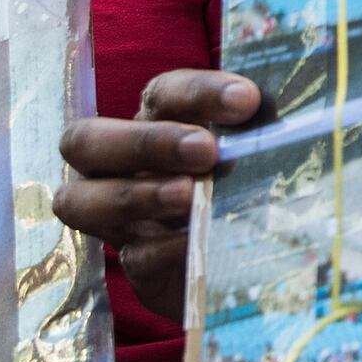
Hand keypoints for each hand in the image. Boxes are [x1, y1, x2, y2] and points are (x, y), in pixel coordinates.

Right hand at [56, 69, 259, 319]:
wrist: (252, 258)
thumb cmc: (245, 185)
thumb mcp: (251, 153)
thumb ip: (254, 131)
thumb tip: (278, 112)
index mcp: (153, 123)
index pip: (159, 95)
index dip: (197, 93)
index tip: (246, 100)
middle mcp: (117, 166)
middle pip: (86, 140)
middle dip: (145, 142)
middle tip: (205, 151)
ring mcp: (119, 220)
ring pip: (83, 201)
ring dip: (138, 194)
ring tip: (189, 196)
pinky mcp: (139, 268)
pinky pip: (133, 257)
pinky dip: (163, 249)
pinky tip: (194, 243)